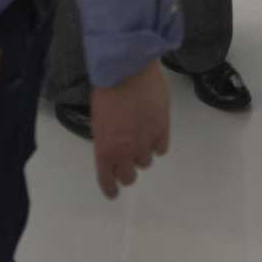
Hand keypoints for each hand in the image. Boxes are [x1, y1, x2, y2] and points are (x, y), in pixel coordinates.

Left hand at [89, 59, 170, 198]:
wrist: (127, 69)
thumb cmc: (106, 90)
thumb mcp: (98, 120)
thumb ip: (106, 140)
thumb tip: (113, 148)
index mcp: (104, 150)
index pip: (108, 180)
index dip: (111, 189)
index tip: (113, 193)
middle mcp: (126, 151)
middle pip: (129, 176)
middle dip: (126, 172)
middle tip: (126, 162)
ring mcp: (146, 141)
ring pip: (146, 162)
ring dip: (141, 155)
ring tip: (140, 140)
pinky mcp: (163, 129)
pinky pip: (161, 148)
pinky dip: (157, 144)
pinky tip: (153, 134)